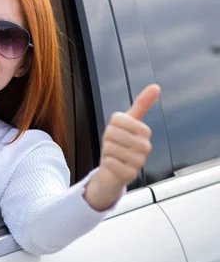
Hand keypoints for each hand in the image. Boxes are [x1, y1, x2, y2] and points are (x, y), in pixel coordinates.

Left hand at [84, 84, 160, 210]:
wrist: (112, 172)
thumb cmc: (119, 145)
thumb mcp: (127, 123)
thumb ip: (141, 105)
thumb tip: (156, 86)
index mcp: (144, 132)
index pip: (119, 119)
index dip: (111, 125)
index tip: (115, 132)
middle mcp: (145, 147)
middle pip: (113, 133)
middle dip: (107, 138)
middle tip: (112, 145)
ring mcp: (139, 162)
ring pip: (110, 147)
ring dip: (106, 151)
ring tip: (113, 155)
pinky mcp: (130, 175)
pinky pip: (110, 162)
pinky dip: (106, 162)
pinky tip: (113, 165)